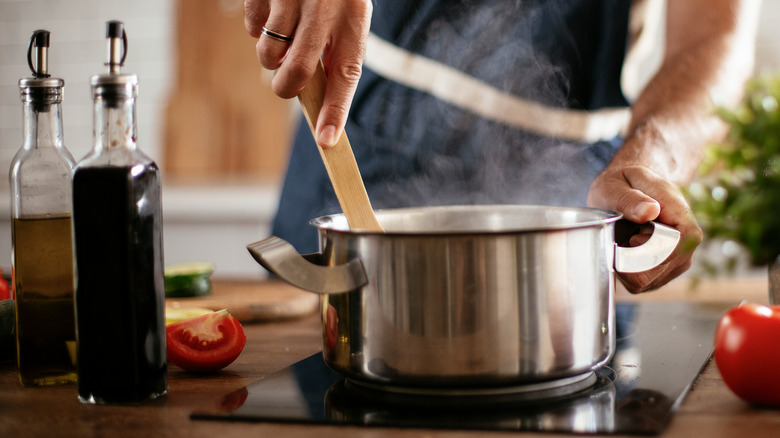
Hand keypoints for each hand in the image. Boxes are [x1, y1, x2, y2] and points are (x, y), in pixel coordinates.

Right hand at [244, 0, 372, 147]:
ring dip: (271, 55)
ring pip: (268, 53)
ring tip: (283, 33)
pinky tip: (273, 10)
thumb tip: (315, 96)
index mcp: (353, 18)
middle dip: (286, 87)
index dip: (335, 111)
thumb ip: (333, 51)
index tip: (327, 141)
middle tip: (285, 85)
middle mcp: (323, 9)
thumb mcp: (346, 14)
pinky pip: (251, 28)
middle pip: (296, 71)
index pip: (345, 75)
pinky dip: (257, 28)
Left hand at [587, 165, 702, 292]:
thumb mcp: (619, 183)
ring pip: (643, 281)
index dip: (645, 249)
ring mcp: (675, 264)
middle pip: (654, 272)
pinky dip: (623, 269)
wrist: (630, 188)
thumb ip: (631, 198)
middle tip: (623, 234)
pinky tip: (624, 249)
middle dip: (628, 258)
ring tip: (625, 238)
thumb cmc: (625, 184)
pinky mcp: (660, 275)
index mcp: (684, 222)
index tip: (631, 236)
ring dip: (624, 263)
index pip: (674, 250)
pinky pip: (637, 283)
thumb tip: (649, 211)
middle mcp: (686, 248)